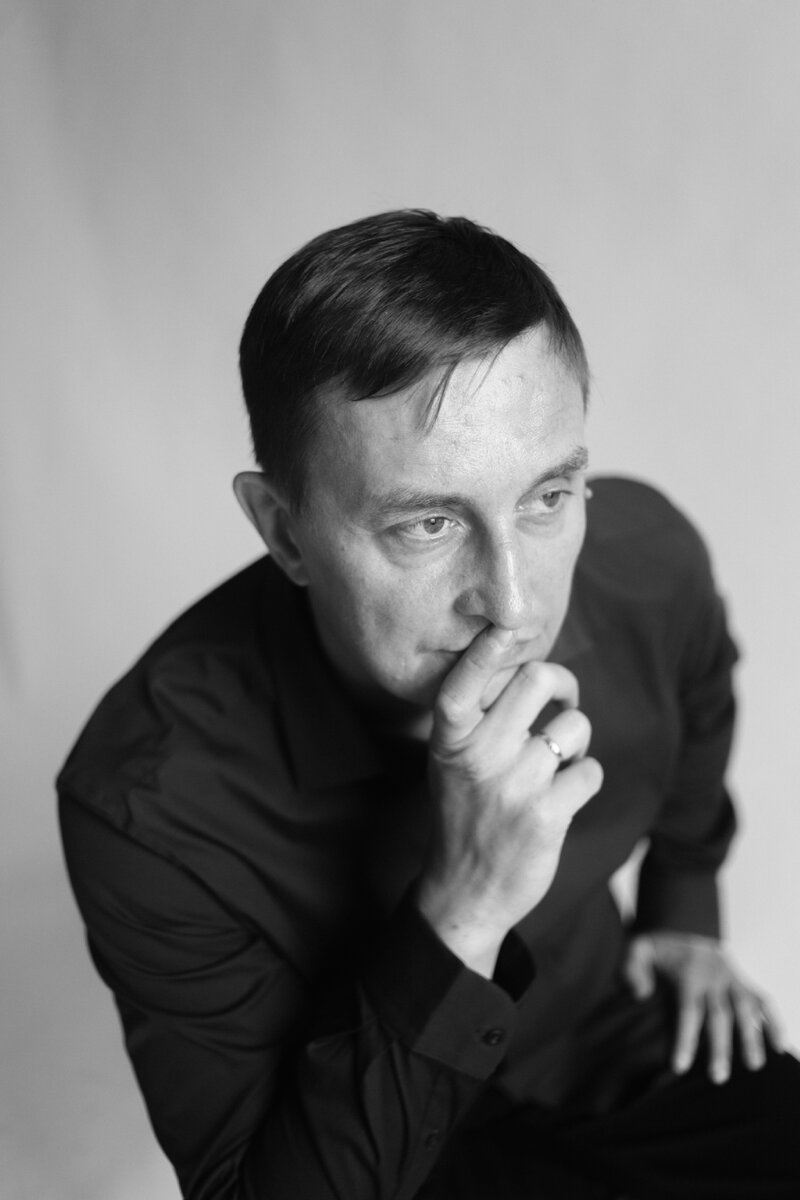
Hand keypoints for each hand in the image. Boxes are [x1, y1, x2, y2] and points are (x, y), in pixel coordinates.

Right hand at [416, 626, 603, 977]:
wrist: (465, 892)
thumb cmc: (464, 812)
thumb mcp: (451, 760)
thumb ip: (478, 716)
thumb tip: (526, 664)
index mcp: (450, 738)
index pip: (466, 680)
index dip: (490, 648)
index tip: (509, 625)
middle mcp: (479, 755)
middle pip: (538, 680)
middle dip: (563, 683)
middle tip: (563, 700)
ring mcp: (513, 785)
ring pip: (575, 726)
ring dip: (575, 741)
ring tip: (555, 763)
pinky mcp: (546, 816)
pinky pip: (591, 770)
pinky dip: (585, 779)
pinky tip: (563, 796)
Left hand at [623, 931, 785, 1083]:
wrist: (684, 927)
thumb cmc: (660, 948)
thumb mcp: (638, 949)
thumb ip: (632, 967)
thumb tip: (640, 993)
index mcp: (689, 972)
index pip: (688, 1009)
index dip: (685, 1038)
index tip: (679, 1066)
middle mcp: (714, 976)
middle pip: (719, 1014)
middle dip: (720, 1047)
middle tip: (718, 1078)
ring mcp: (732, 978)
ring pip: (745, 1008)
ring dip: (752, 1036)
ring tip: (754, 1066)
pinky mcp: (744, 982)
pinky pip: (763, 1000)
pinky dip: (775, 1020)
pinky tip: (781, 1045)